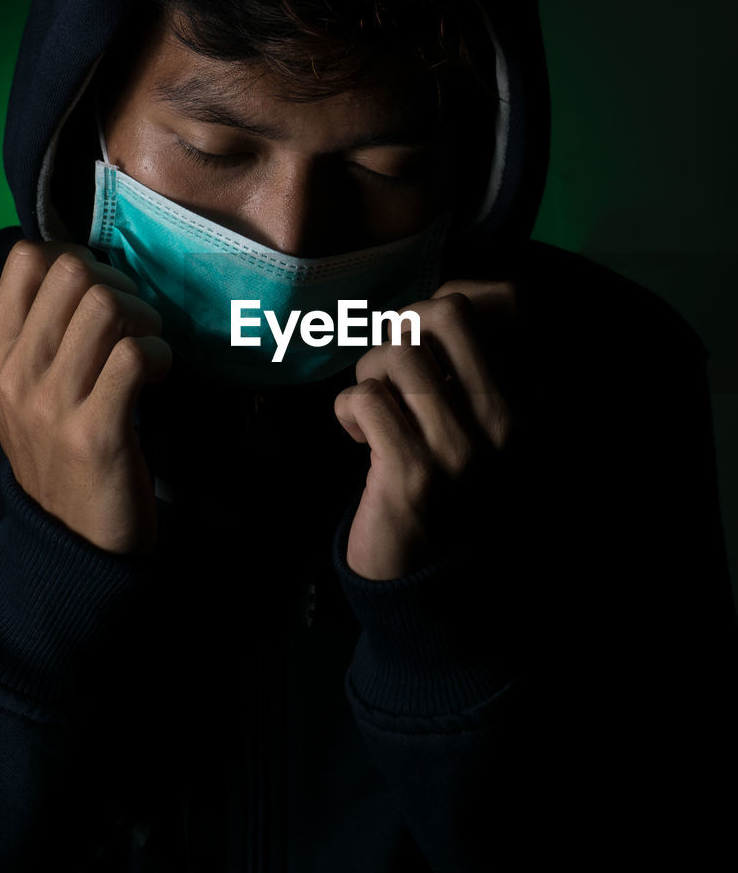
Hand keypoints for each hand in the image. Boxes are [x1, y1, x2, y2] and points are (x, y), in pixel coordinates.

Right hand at [0, 241, 171, 553]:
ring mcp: (50, 404)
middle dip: (120, 285)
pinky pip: (134, 355)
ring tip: (148, 347)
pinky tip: (159, 375)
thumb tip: (82, 272)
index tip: (102, 296)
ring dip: (144, 317)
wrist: (73, 545)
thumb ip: (39, 339)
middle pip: (73, 272)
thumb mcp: (25, 397)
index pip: (26, 260)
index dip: (78, 260)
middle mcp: (13, 375)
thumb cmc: (62, 458)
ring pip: (105, 305)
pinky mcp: (94, 432)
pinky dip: (159, 354)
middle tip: (135, 324)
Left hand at [333, 280, 516, 579]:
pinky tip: (359, 439)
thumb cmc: (441, 484)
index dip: (451, 295)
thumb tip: (444, 293)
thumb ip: (465, 360)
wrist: (425, 580)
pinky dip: (348, 411)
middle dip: (403, 327)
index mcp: (525, 401)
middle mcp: (504, 423)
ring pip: (396, 354)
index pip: (507, 302)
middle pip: (447, 313)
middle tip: (393, 368)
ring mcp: (460, 451)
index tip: (424, 333)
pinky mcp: (412, 475)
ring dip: (369, 374)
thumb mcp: (472, 418)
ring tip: (375, 407)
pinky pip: (365, 400)